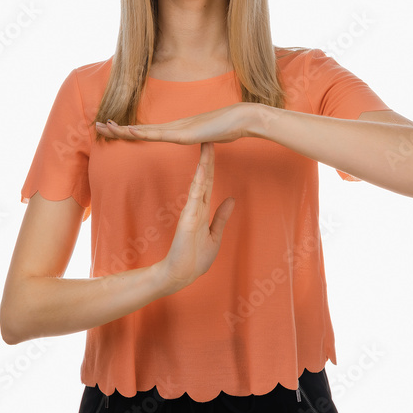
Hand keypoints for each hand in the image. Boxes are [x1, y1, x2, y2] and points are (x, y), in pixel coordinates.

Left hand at [94, 103, 255, 144]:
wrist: (243, 118)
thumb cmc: (229, 127)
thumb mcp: (209, 137)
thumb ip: (201, 138)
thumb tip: (201, 140)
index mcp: (176, 129)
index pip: (146, 131)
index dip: (128, 130)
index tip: (111, 127)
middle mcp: (173, 126)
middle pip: (139, 129)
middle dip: (117, 129)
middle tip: (96, 125)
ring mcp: (178, 129)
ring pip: (145, 131)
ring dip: (123, 130)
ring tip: (105, 127)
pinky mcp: (185, 134)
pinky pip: (160, 135)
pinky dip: (143, 133)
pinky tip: (130, 131)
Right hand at [156, 142, 234, 294]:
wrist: (181, 274)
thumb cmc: (195, 258)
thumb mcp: (215, 235)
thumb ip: (221, 217)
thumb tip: (231, 199)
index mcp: (203, 210)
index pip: (208, 183)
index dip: (211, 166)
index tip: (213, 149)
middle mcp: (196, 207)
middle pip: (203, 178)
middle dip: (207, 158)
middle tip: (210, 137)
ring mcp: (191, 212)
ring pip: (199, 184)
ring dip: (203, 166)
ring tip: (206, 148)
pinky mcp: (188, 219)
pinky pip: (194, 198)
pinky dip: (198, 184)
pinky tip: (201, 171)